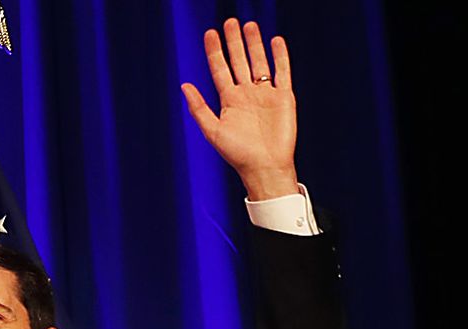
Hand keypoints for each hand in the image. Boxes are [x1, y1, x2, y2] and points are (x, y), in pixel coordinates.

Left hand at [181, 19, 298, 200]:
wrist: (266, 167)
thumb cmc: (238, 154)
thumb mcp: (213, 131)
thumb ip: (198, 108)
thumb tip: (183, 85)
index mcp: (229, 101)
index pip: (220, 69)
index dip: (215, 51)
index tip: (210, 33)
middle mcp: (247, 94)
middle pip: (239, 61)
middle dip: (234, 42)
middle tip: (230, 22)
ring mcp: (265, 94)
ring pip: (259, 62)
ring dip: (255, 44)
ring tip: (249, 25)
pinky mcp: (284, 97)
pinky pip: (282, 72)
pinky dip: (280, 57)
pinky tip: (276, 41)